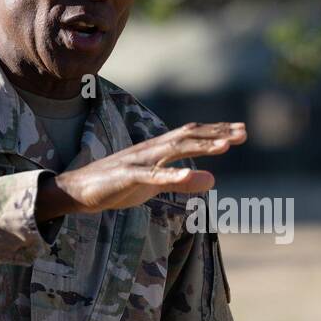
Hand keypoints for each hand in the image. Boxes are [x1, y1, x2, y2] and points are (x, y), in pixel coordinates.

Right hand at [36, 122, 246, 219]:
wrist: (76, 191)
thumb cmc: (116, 186)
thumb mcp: (153, 185)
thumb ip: (180, 181)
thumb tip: (212, 180)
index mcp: (156, 150)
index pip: (190, 135)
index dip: (215, 132)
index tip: (241, 130)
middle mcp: (150, 149)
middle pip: (187, 136)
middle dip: (216, 134)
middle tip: (243, 133)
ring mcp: (138, 161)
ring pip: (173, 149)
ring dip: (201, 146)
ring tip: (226, 146)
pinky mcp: (126, 177)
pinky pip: (152, 175)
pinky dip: (173, 175)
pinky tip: (193, 175)